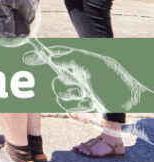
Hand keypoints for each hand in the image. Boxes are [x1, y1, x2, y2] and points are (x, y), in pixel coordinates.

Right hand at [21, 41, 149, 115]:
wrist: (132, 98)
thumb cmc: (114, 78)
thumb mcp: (92, 65)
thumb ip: (70, 59)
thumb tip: (51, 57)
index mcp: (78, 60)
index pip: (55, 54)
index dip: (40, 55)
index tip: (28, 58)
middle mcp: (77, 73)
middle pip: (55, 75)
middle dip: (56, 82)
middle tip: (63, 84)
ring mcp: (81, 88)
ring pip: (60, 92)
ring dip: (68, 95)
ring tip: (83, 95)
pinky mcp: (85, 102)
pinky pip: (68, 105)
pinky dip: (73, 106)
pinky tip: (85, 105)